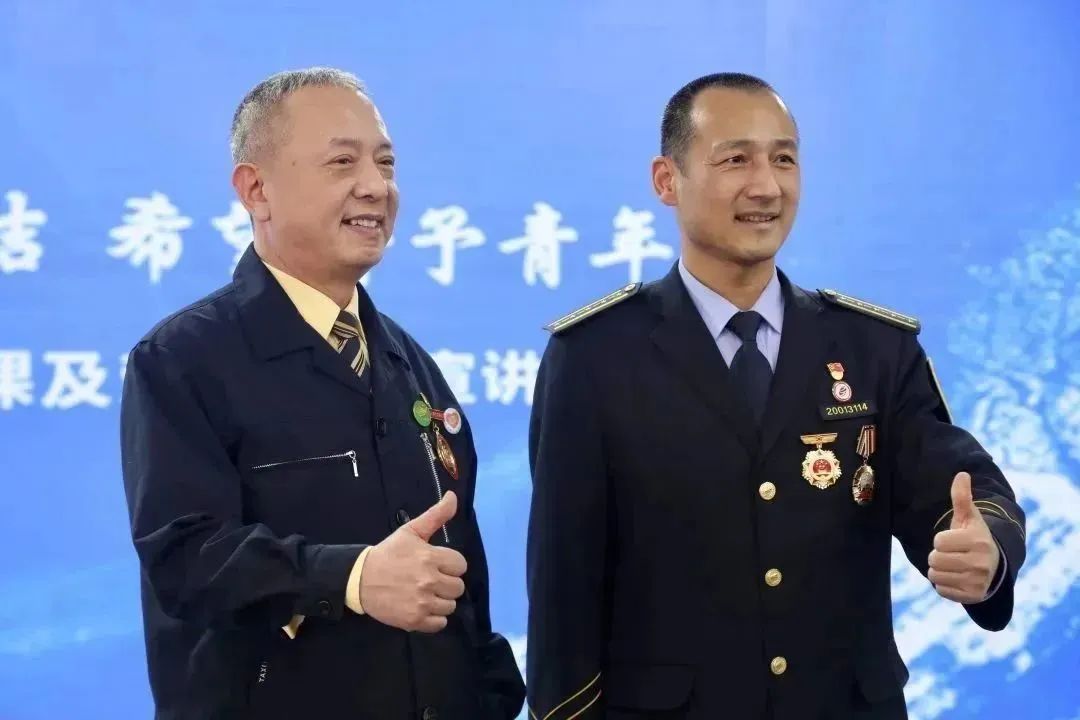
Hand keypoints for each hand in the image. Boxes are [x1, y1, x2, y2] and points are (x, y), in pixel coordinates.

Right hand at [359, 491, 467, 631]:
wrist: (360, 579)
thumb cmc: (388, 554)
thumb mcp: (411, 531)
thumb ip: (436, 515)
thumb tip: (453, 496)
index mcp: (430, 557)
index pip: (461, 565)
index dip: (450, 564)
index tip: (437, 564)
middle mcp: (429, 581)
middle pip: (458, 587)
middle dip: (446, 583)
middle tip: (429, 580)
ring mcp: (422, 602)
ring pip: (450, 606)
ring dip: (441, 601)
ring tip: (425, 594)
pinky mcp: (415, 620)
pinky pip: (440, 624)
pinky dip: (434, 618)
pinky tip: (422, 607)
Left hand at [928, 472, 999, 603]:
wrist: (993, 566)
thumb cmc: (973, 537)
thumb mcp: (968, 517)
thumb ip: (961, 497)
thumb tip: (961, 474)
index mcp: (978, 540)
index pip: (938, 541)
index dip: (941, 540)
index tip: (954, 540)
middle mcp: (981, 562)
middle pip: (935, 559)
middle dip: (938, 555)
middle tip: (953, 554)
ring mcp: (978, 581)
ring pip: (935, 575)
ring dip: (939, 570)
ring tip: (954, 565)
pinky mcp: (972, 596)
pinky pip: (940, 590)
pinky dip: (943, 585)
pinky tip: (956, 578)